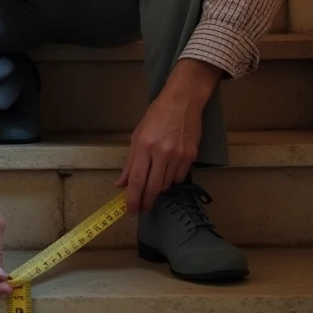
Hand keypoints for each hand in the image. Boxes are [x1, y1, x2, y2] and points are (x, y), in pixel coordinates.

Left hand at [114, 60, 219, 213]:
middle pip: (153, 187)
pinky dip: (171, 181)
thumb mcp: (137, 136)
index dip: (133, 199)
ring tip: (153, 186)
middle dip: (146, 201)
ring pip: (166, 185)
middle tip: (142, 208)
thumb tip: (121, 184)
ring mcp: (178, 155)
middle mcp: (162, 152)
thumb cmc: (156, 115)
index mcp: (144, 146)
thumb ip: (130, 163)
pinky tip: (167, 174)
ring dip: (158, 190)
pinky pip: (179, 178)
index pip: (137, 180)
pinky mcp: (191, 156)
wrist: (183, 101)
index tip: (131, 211)